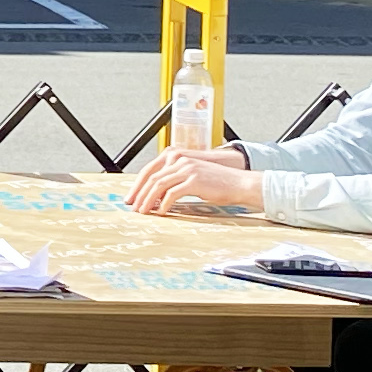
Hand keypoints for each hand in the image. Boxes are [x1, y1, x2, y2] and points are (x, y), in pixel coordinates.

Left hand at [128, 147, 261, 214]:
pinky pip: (173, 193)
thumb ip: (177, 182)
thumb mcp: (194, 179)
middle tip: (134, 208)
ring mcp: (188, 169)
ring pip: (159, 185)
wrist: (239, 184)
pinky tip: (162, 212)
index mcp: (179, 158)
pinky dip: (164, 204)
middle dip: (140, 194)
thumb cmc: (218, 185)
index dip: (138, 185)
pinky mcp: (194, 180)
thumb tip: (158, 196)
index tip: (131, 198)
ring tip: (144, 212)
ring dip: (148, 200)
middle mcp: (181, 161)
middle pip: (152, 178)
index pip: (151, 170)